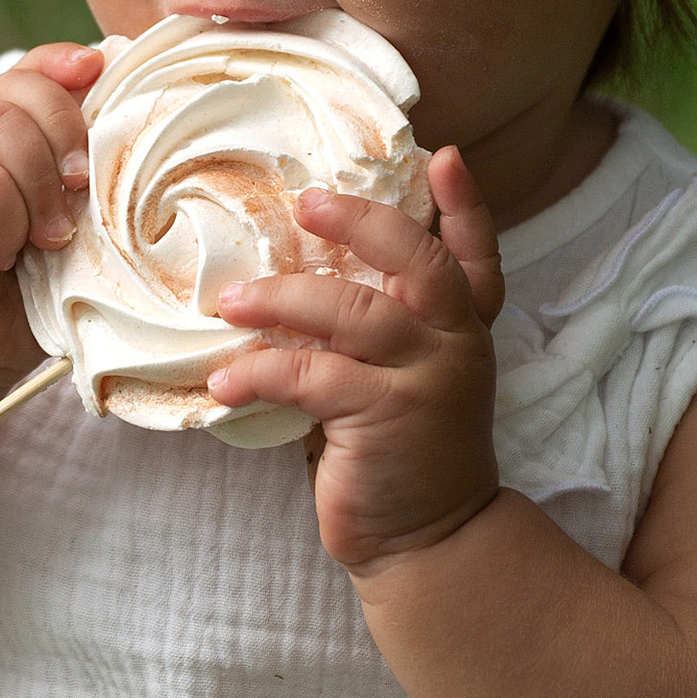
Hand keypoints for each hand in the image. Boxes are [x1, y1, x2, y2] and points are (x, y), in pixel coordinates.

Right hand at [0, 42, 103, 387]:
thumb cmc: (29, 289)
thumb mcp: (74, 226)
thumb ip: (90, 179)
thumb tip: (136, 137)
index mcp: (9, 134)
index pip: (35, 69)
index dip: (64, 62)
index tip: (98, 71)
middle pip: (20, 87)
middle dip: (64, 129)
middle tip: (82, 188)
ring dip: (38, 181)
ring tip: (50, 236)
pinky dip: (6, 217)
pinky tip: (3, 252)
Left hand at [205, 145, 505, 571]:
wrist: (428, 541)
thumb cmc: (394, 452)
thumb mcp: (394, 379)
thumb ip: (370, 329)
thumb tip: (290, 273)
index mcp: (461, 327)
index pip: (473, 253)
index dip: (463, 205)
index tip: (445, 156)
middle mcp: (455, 343)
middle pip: (419, 260)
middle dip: (363, 222)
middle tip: (308, 203)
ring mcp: (427, 379)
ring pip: (355, 311)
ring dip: (283, 298)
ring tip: (230, 302)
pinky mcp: (387, 417)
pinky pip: (312, 375)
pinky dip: (260, 372)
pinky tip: (223, 383)